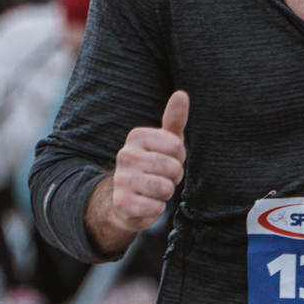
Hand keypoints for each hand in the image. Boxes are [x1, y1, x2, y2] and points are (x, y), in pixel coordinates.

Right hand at [96, 90, 186, 250]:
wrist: (126, 199)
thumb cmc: (152, 165)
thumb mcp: (166, 141)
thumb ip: (174, 119)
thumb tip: (181, 94)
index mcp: (136, 136)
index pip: (177, 147)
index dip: (179, 158)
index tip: (167, 160)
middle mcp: (125, 155)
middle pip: (173, 168)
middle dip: (174, 177)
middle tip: (161, 177)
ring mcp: (121, 179)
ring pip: (165, 188)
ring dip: (166, 193)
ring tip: (154, 190)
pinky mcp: (122, 204)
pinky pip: (156, 208)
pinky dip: (156, 209)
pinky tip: (146, 203)